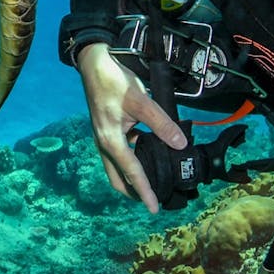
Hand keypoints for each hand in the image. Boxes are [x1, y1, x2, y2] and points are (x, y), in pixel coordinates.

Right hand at [76, 42, 187, 212]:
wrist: (94, 64)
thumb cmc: (115, 82)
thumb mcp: (141, 101)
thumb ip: (162, 124)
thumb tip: (180, 144)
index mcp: (111, 141)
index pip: (132, 173)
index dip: (145, 191)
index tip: (155, 208)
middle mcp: (105, 144)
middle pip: (118, 179)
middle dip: (134, 192)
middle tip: (154, 200)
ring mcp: (104, 137)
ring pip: (118, 167)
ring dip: (132, 177)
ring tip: (154, 181)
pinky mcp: (108, 130)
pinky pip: (120, 153)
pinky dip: (132, 160)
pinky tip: (149, 153)